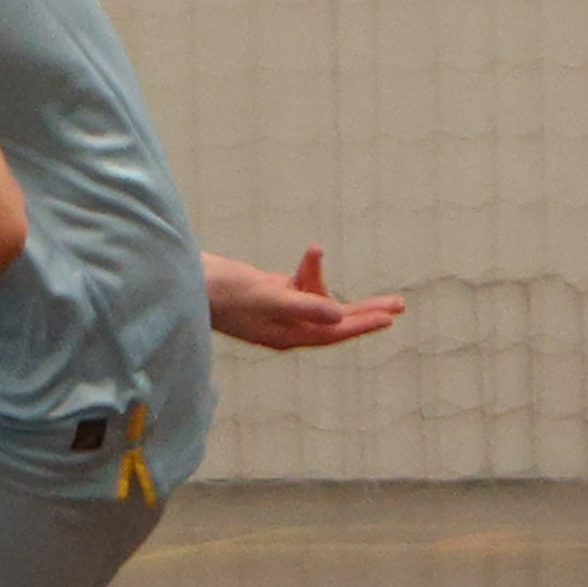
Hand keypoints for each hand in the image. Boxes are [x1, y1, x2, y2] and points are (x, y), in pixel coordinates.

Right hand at [205, 247, 404, 350]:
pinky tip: (312, 251)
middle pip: (334, 321)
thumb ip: (304, 307)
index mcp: (286, 335)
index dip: (362, 324)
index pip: (333, 332)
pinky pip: (302, 282)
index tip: (390, 317)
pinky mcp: (272, 293)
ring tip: (312, 252)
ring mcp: (279, 310)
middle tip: (398, 305)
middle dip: (365, 310)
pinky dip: (308, 268)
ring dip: (318, 275)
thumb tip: (339, 318)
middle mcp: (286, 326)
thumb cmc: (223, 292)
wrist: (188, 281)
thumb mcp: (268, 297)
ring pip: (317, 296)